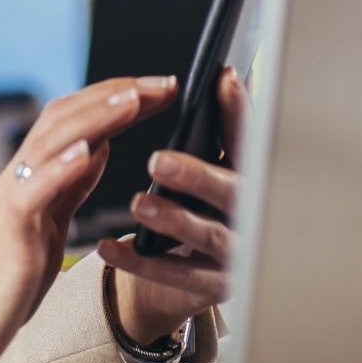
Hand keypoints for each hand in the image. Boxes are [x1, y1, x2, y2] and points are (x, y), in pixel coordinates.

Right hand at [0, 75, 177, 362]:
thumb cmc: (4, 282)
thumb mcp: (49, 224)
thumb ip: (70, 186)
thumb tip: (97, 147)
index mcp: (34, 177)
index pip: (77, 120)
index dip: (117, 100)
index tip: (161, 88)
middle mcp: (20, 179)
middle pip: (66, 118)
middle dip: (116, 96)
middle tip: (163, 82)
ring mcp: (12, 202)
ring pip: (51, 143)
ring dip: (94, 117)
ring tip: (132, 99)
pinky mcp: (9, 234)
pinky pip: (33, 192)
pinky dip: (61, 167)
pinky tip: (88, 150)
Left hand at [97, 67, 243, 344]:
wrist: (193, 276)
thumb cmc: (203, 210)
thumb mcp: (212, 170)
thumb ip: (218, 132)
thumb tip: (223, 76)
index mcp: (250, 179)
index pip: (249, 140)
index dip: (239, 112)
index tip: (223, 80)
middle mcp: (251, 215)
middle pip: (233, 193)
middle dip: (198, 175)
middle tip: (159, 161)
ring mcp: (236, 254)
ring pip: (208, 235)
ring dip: (173, 219)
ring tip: (140, 205)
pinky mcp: (214, 286)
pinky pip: (176, 275)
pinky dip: (140, 262)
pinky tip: (110, 247)